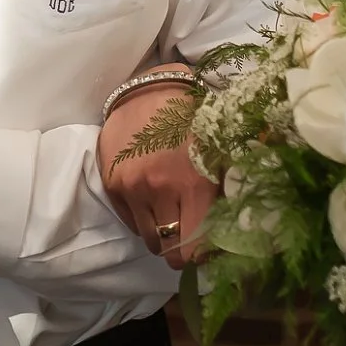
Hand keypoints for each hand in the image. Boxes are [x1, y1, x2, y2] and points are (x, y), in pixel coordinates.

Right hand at [98, 77, 213, 269]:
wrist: (152, 88)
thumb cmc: (194, 118)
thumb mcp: (219, 152)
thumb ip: (224, 194)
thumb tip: (233, 234)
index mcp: (193, 184)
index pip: (193, 249)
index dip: (202, 256)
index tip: (208, 249)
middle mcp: (159, 190)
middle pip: (169, 250)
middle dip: (182, 248)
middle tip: (190, 234)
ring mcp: (131, 188)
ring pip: (149, 239)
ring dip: (162, 234)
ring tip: (172, 214)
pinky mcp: (112, 183)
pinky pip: (130, 223)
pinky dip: (143, 220)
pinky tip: (153, 200)